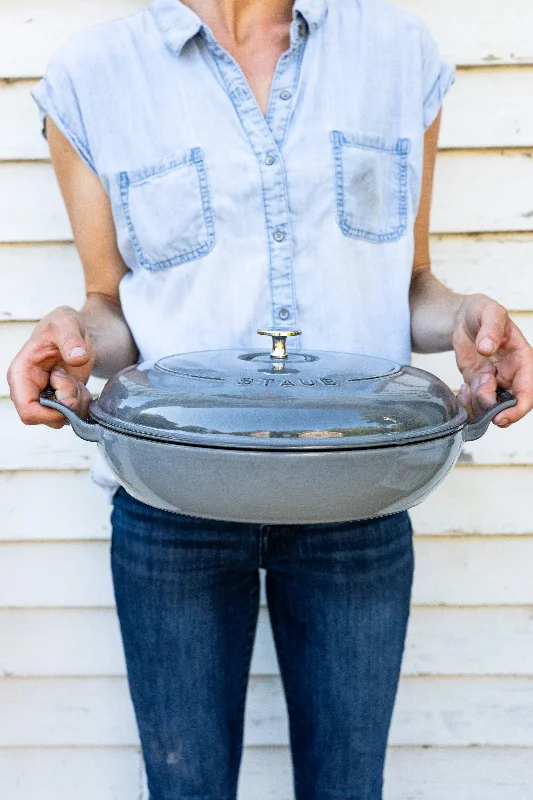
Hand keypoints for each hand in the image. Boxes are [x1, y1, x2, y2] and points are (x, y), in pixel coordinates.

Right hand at [7, 306, 94, 428]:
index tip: (71, 400)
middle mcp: (29, 390)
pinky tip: (80, 385)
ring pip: (62, 418)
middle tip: (74, 380)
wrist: (75, 331)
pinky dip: (82, 403)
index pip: (28, 411)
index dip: (51, 413)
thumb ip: (71, 339)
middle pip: (48, 418)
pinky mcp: (57, 401)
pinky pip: (73, 415)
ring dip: (76, 402)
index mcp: (21, 374)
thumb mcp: (66, 323)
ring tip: (76, 379)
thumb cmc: (63, 325)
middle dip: (68, 404)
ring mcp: (43, 398)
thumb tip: (77, 358)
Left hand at [453, 295, 532, 426]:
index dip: (518, 409)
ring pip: (489, 408)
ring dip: (476, 404)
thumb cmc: (482, 312)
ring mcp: (493, 382)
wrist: (463, 317)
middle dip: (491, 406)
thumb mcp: (489, 312)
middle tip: (476, 388)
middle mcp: (511, 375)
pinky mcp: (477, 385)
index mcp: (522, 360)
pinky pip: (473, 404)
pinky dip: (465, 403)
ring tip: (467, 384)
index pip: (528, 392)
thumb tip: (487, 347)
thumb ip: (490, 328)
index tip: (500, 419)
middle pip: (508, 405)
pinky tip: (461, 390)